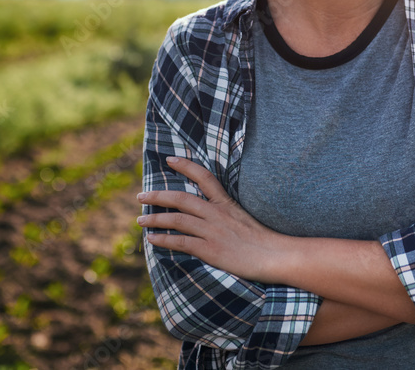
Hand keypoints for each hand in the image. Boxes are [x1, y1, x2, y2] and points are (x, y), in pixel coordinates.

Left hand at [137, 156, 282, 282]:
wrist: (274, 255)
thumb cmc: (263, 239)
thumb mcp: (244, 217)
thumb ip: (226, 212)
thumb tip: (210, 212)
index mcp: (226, 202)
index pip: (203, 176)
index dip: (185, 166)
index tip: (170, 159)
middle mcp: (216, 213)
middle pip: (181, 198)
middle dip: (158, 196)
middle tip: (140, 195)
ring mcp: (212, 231)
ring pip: (176, 219)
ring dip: (155, 218)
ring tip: (140, 220)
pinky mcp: (210, 249)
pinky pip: (181, 242)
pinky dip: (163, 240)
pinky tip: (152, 240)